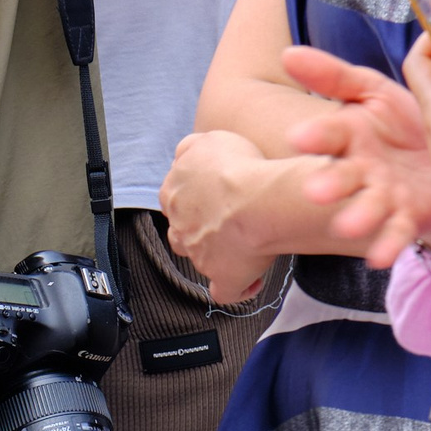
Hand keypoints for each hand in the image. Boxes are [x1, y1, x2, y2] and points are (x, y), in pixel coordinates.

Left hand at [160, 130, 286, 302]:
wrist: (257, 200)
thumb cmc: (238, 168)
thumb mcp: (208, 140)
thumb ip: (191, 149)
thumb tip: (184, 156)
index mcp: (172, 194)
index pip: (176, 199)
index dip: (197, 198)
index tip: (216, 194)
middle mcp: (181, 227)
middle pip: (184, 231)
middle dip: (202, 227)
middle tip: (229, 218)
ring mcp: (200, 255)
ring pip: (201, 258)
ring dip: (217, 253)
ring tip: (241, 244)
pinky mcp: (223, 277)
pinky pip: (226, 290)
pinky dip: (238, 287)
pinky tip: (250, 280)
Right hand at [284, 43, 430, 266]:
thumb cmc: (413, 127)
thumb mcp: (411, 86)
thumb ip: (428, 52)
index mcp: (356, 132)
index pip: (331, 130)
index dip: (316, 134)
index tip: (296, 138)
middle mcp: (361, 165)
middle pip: (341, 172)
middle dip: (328, 180)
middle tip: (316, 188)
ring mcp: (381, 194)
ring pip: (364, 205)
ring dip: (355, 215)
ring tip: (348, 226)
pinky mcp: (403, 217)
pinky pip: (394, 233)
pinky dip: (387, 245)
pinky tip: (381, 258)